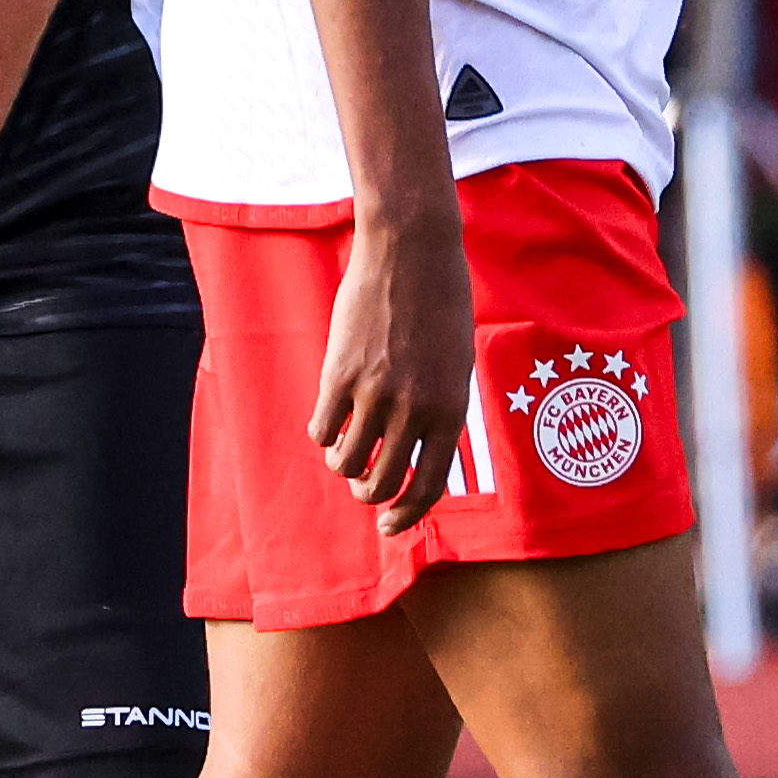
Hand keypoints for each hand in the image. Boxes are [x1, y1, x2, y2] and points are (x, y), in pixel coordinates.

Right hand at [313, 193, 475, 524]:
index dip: (407, 515)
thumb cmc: (440, 303)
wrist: (411, 251)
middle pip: (380, 483)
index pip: (428, 487)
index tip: (390, 526)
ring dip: (342, 464)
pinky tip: (330, 419)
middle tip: (363, 484)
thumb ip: (439, 411)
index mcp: (451, 410)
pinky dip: (323, 434)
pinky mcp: (339, 374)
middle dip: (368, 494)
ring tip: (344, 447)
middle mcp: (414, 410)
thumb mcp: (455, 364)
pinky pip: (322, 430)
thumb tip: (413, 456)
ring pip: (345, 462)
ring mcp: (375, 393)